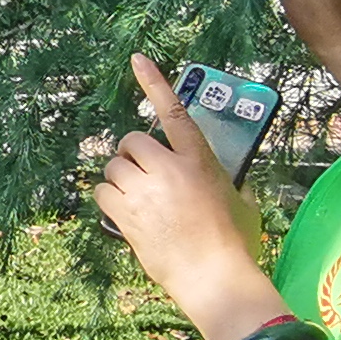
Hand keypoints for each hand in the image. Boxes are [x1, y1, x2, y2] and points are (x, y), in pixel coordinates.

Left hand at [92, 55, 289, 339]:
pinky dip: (109, 198)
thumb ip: (224, 180)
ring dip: (122, 178)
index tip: (136, 60)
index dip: (154, 83)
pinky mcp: (126, 215)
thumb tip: (219, 179)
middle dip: (136, 156)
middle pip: (132, 142)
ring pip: (114, 167)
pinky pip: (102, 191)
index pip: (174, 112)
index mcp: (199, 160)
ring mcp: (144, 192)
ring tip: (140, 198)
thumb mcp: (238, 200)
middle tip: (147, 176)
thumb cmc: (234, 244)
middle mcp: (169, 170)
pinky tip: (125, 212)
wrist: (215, 279)